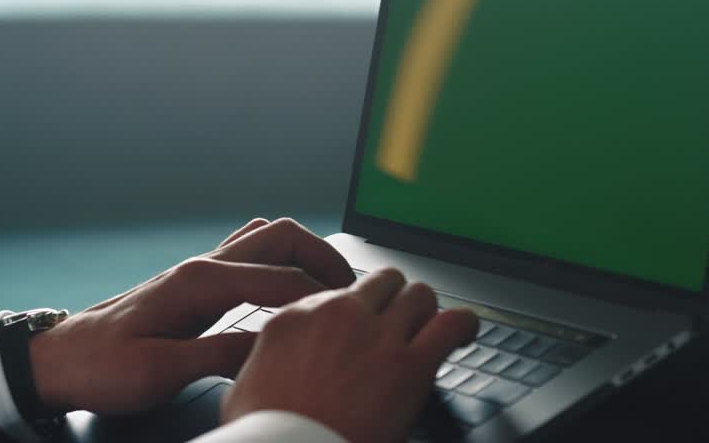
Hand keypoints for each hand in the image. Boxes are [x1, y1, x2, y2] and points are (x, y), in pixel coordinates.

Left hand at [28, 217, 354, 413]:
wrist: (59, 360)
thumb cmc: (102, 367)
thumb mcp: (160, 372)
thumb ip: (220, 355)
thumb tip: (272, 346)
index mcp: (198, 282)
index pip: (279, 279)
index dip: (320, 298)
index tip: (349, 315)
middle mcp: (202, 266)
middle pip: (280, 237)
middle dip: (323, 257)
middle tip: (352, 289)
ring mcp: (198, 269)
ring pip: (266, 239)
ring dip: (303, 254)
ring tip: (330, 285)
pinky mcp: (194, 282)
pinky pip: (249, 255)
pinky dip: (280, 261)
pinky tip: (289, 287)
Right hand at [222, 268, 477, 442]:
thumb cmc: (268, 435)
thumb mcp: (246, 385)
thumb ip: (267, 359)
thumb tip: (275, 364)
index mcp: (296, 317)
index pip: (339, 292)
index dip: (357, 310)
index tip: (361, 326)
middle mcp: (338, 314)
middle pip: (383, 282)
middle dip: (394, 300)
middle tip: (398, 324)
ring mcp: (377, 336)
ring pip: (419, 294)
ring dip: (426, 312)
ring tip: (429, 329)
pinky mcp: (411, 364)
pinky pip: (452, 324)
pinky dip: (463, 325)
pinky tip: (463, 332)